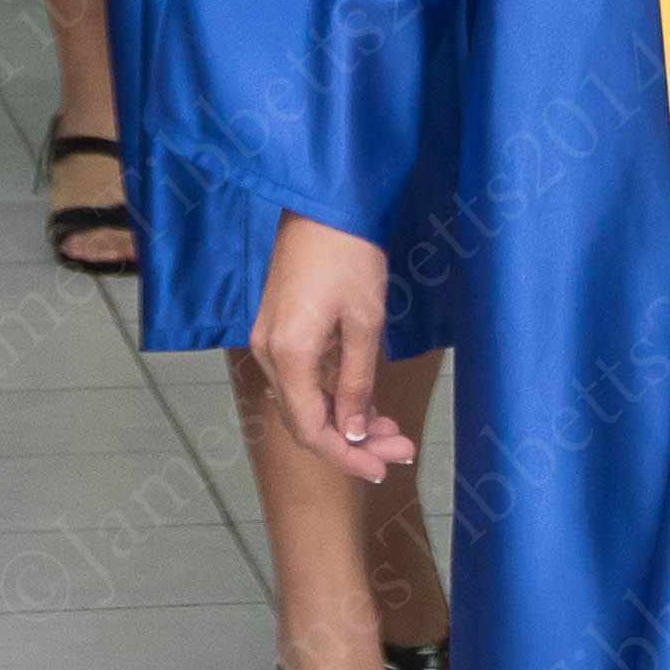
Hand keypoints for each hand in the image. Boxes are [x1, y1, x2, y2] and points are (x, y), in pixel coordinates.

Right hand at [252, 214, 417, 485]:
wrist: (324, 200)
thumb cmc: (351, 254)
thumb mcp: (365, 322)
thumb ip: (356, 383)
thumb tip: (351, 432)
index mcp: (289, 356)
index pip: (312, 430)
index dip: (347, 457)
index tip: (383, 468)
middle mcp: (269, 353)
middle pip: (306, 419)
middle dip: (353, 440)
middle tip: (400, 447)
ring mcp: (268, 338)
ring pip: (304, 400)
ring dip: (344, 418)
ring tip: (390, 426)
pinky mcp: (276, 325)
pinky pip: (301, 377)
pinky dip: (331, 393)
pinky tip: (365, 399)